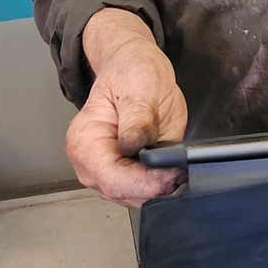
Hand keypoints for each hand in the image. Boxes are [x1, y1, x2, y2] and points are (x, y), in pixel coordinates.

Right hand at [66, 9, 188, 207]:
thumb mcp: (138, 87)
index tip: (173, 172)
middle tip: (182, 167)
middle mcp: (89, 163)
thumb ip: (137, 119)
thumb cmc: (131, 73)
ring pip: (136, 199)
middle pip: (124, 193)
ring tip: (177, 164)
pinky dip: (160, 184)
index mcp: (85, 140)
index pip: (113, 179)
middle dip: (155, 186)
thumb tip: (136, 145)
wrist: (133, 68)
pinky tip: (171, 167)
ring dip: (159, 186)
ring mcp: (105, 173)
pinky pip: (143, 192)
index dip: (146, 182)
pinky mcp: (123, 176)